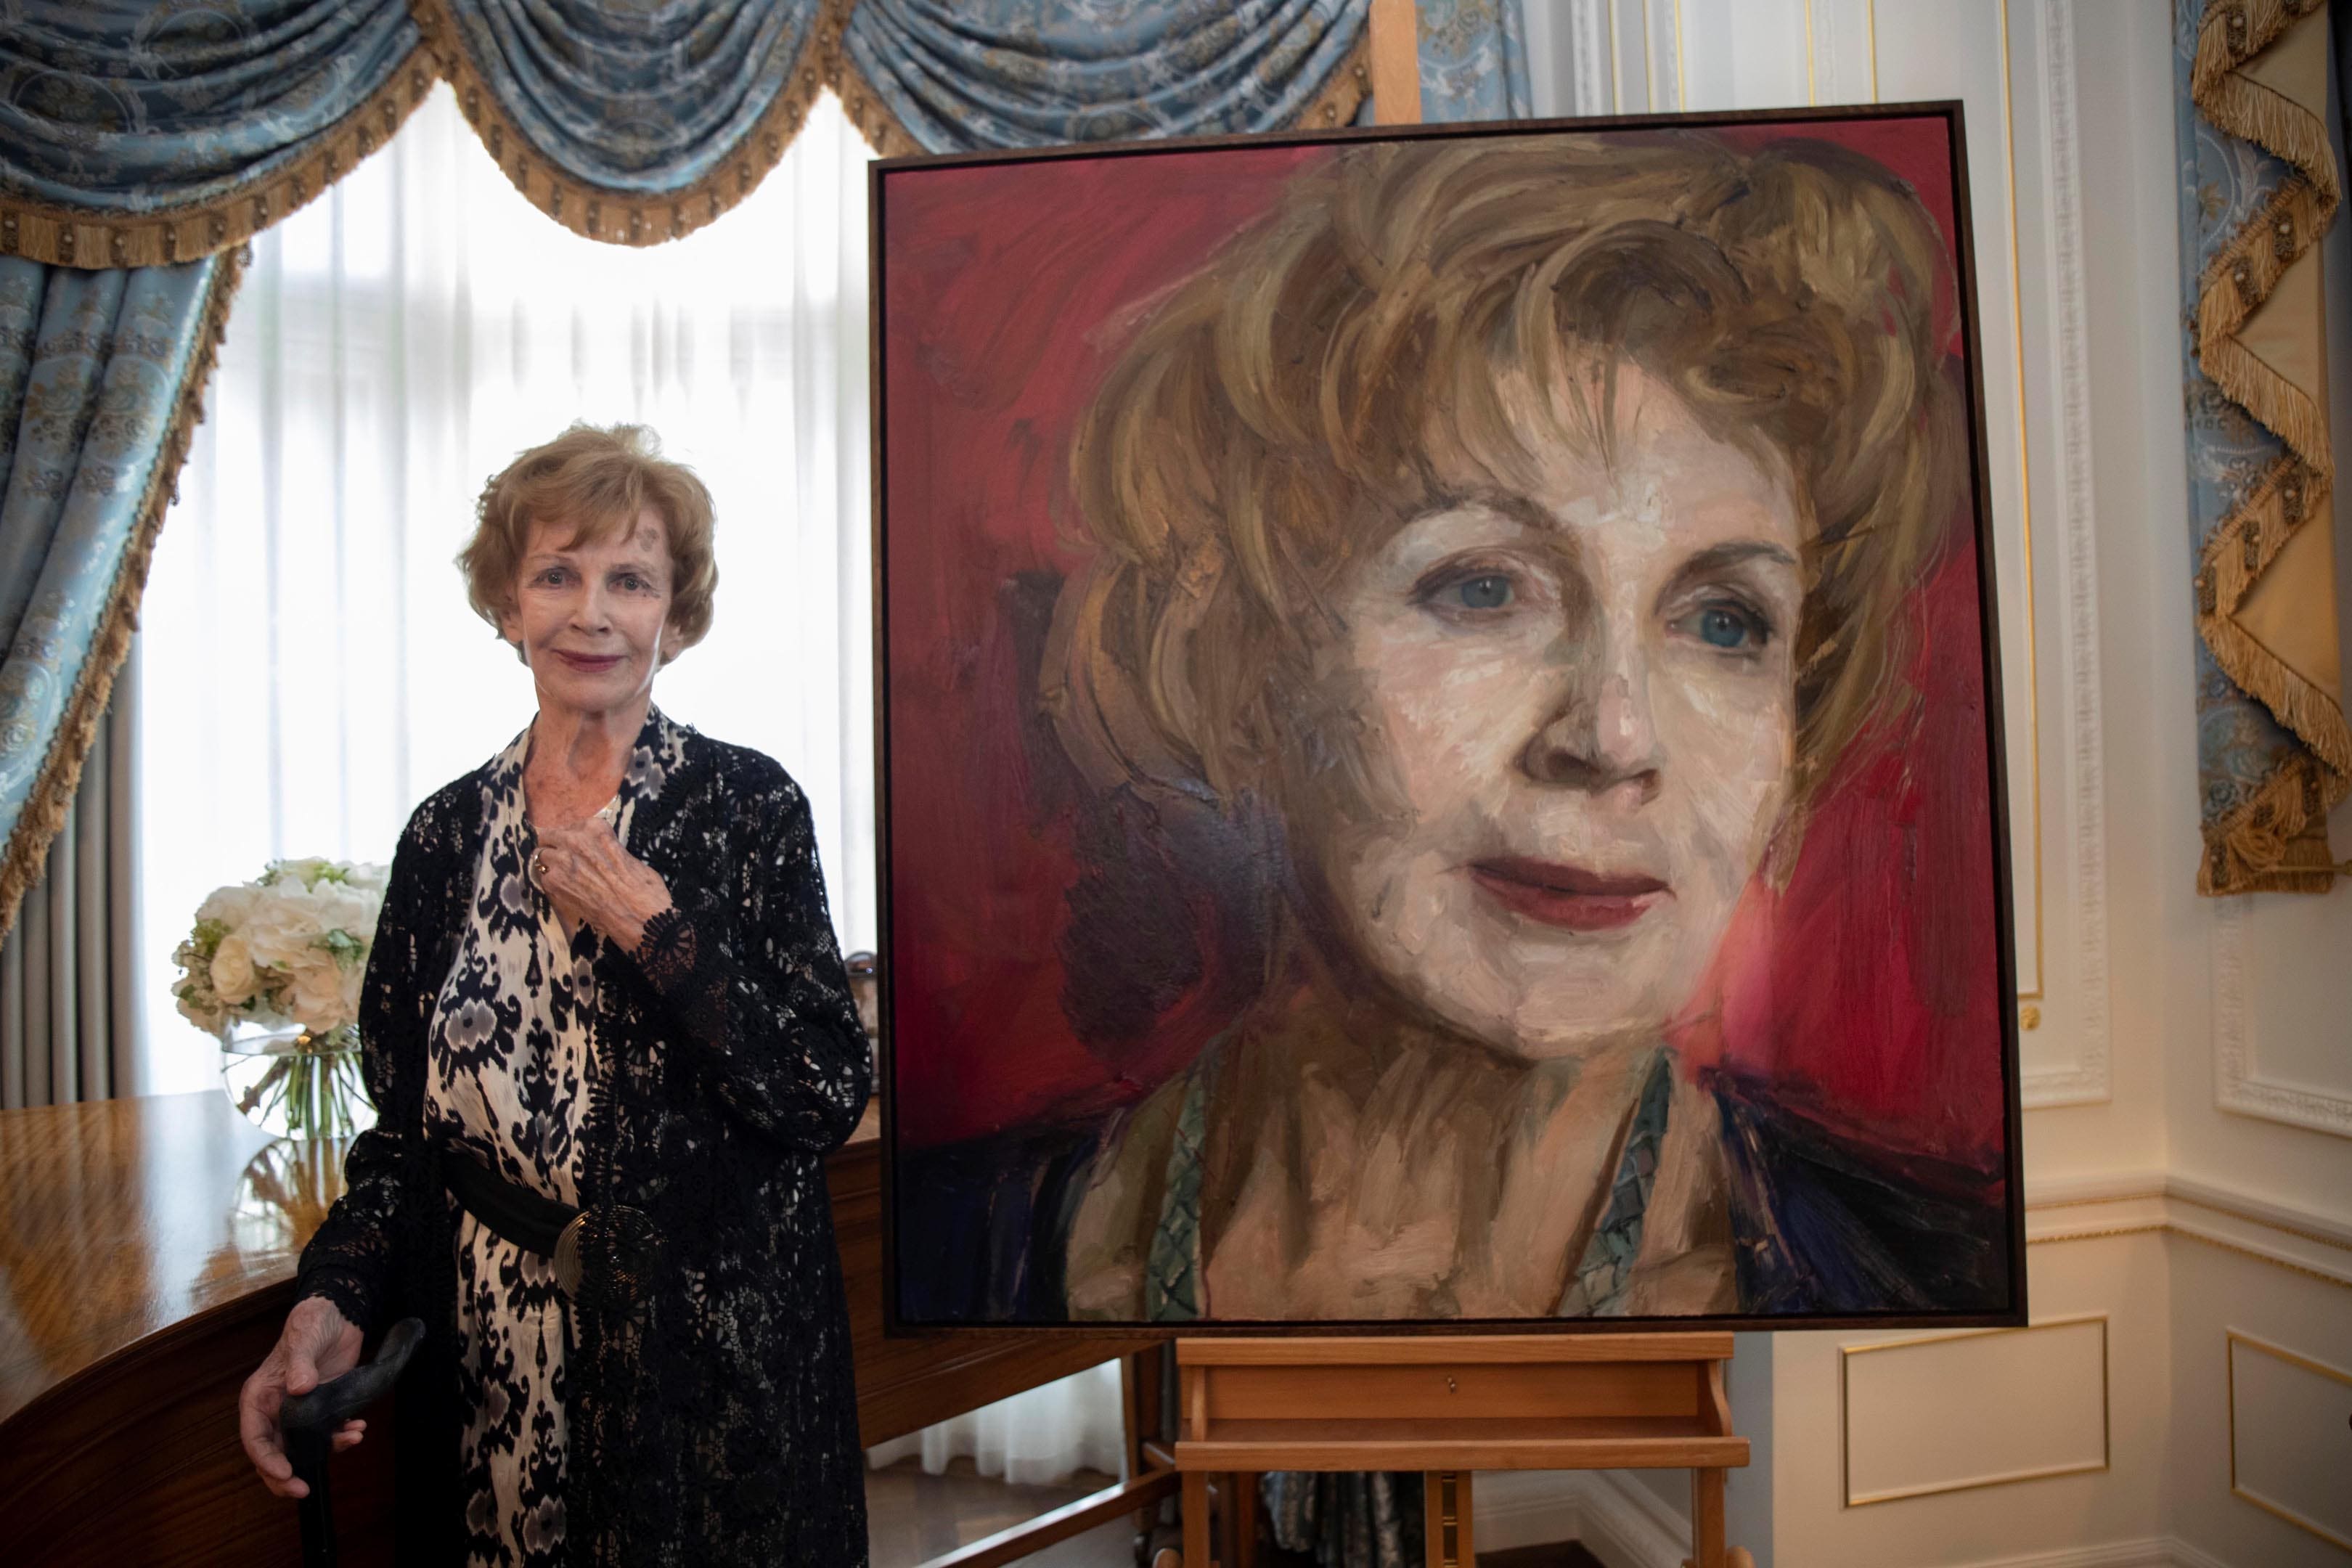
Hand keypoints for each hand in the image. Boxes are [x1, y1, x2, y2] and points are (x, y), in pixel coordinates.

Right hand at [240, 1296, 365, 1498]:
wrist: (340, 1314)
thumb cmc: (313, 1322)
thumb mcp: (305, 1338)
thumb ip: (300, 1364)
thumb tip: (299, 1389)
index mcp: (260, 1397)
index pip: (255, 1437)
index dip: (265, 1460)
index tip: (283, 1473)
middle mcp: (275, 1410)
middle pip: (273, 1453)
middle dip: (285, 1476)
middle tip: (302, 1490)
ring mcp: (299, 1412)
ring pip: (302, 1447)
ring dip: (325, 1451)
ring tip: (351, 1438)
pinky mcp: (322, 1408)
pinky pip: (327, 1433)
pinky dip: (341, 1436)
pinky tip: (358, 1429)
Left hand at [536, 817, 673, 951]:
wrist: (640, 916)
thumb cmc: (643, 888)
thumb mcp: (627, 856)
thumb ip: (605, 849)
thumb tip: (597, 854)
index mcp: (596, 829)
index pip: (571, 826)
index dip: (572, 837)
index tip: (576, 847)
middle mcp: (574, 840)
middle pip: (549, 836)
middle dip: (554, 846)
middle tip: (563, 858)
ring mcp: (561, 862)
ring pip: (541, 857)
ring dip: (551, 865)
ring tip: (565, 877)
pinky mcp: (554, 884)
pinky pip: (544, 878)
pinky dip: (552, 884)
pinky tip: (567, 892)